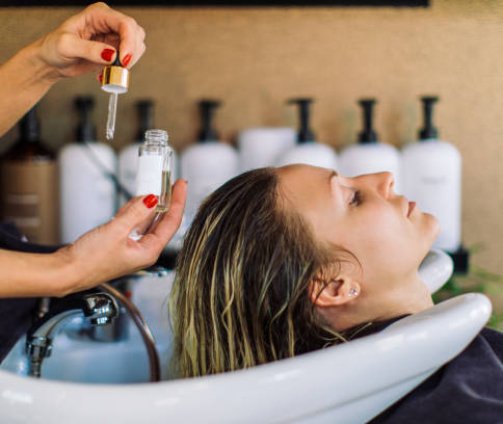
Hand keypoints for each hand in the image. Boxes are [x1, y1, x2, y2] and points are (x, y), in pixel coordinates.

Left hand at [34, 2, 145, 80]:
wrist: (52, 62)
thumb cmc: (54, 48)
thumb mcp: (67, 46)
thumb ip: (90, 49)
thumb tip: (111, 55)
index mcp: (98, 14)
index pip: (125, 23)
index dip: (129, 42)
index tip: (123, 60)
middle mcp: (109, 23)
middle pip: (136, 34)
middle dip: (131, 53)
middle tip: (118, 67)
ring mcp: (114, 37)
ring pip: (137, 47)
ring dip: (128, 62)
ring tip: (110, 70)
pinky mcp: (115, 51)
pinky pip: (130, 59)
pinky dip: (123, 69)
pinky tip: (108, 72)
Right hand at [57, 179, 186, 294]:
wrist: (66, 272)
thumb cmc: (88, 262)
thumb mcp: (115, 232)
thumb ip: (134, 213)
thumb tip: (152, 199)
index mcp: (148, 251)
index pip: (171, 222)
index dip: (178, 202)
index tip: (181, 185)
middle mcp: (143, 250)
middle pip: (162, 221)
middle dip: (166, 201)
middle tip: (170, 183)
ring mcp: (132, 246)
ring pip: (146, 220)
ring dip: (149, 204)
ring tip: (153, 187)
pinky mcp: (120, 243)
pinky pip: (133, 223)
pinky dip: (134, 211)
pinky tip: (135, 201)